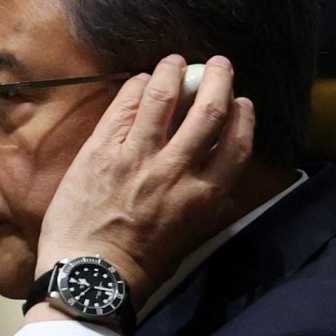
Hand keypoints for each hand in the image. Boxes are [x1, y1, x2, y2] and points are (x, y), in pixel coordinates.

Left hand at [35, 55, 255, 310]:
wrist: (92, 275)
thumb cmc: (140, 267)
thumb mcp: (190, 238)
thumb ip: (205, 204)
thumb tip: (215, 182)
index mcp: (205, 196)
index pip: (238, 144)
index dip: (243, 116)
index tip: (242, 101)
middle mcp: (177, 171)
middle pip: (208, 111)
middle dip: (217, 80)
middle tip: (218, 65)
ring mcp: (137, 157)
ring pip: (164, 99)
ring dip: (172, 72)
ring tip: (175, 61)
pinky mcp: (101, 152)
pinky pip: (124, 108)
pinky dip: (136, 87)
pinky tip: (140, 79)